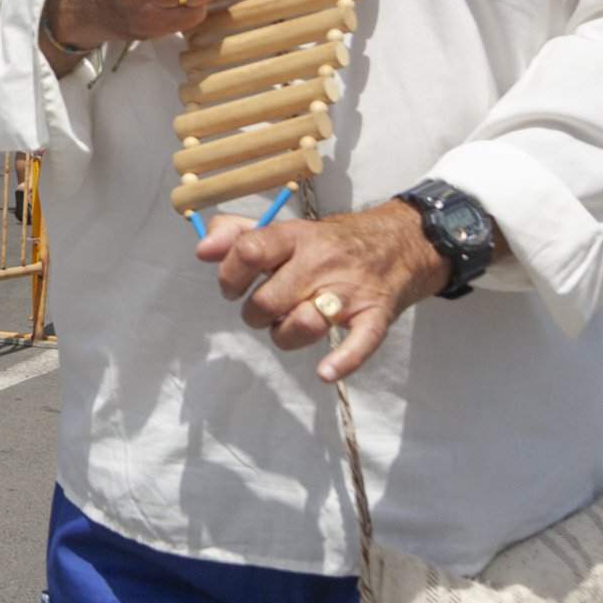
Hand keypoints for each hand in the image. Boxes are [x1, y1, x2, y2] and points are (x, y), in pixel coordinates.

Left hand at [196, 202, 448, 381]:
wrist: (400, 243)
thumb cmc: (329, 243)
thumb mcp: (287, 230)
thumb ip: (238, 235)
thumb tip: (202, 250)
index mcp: (295, 236)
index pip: (249, 251)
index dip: (229, 275)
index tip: (232, 288)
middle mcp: (321, 261)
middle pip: (268, 299)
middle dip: (255, 314)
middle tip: (266, 309)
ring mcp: (349, 291)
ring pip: (302, 324)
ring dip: (286, 335)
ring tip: (290, 324)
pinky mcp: (374, 316)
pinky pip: (359, 343)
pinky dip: (342, 361)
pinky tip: (326, 372)